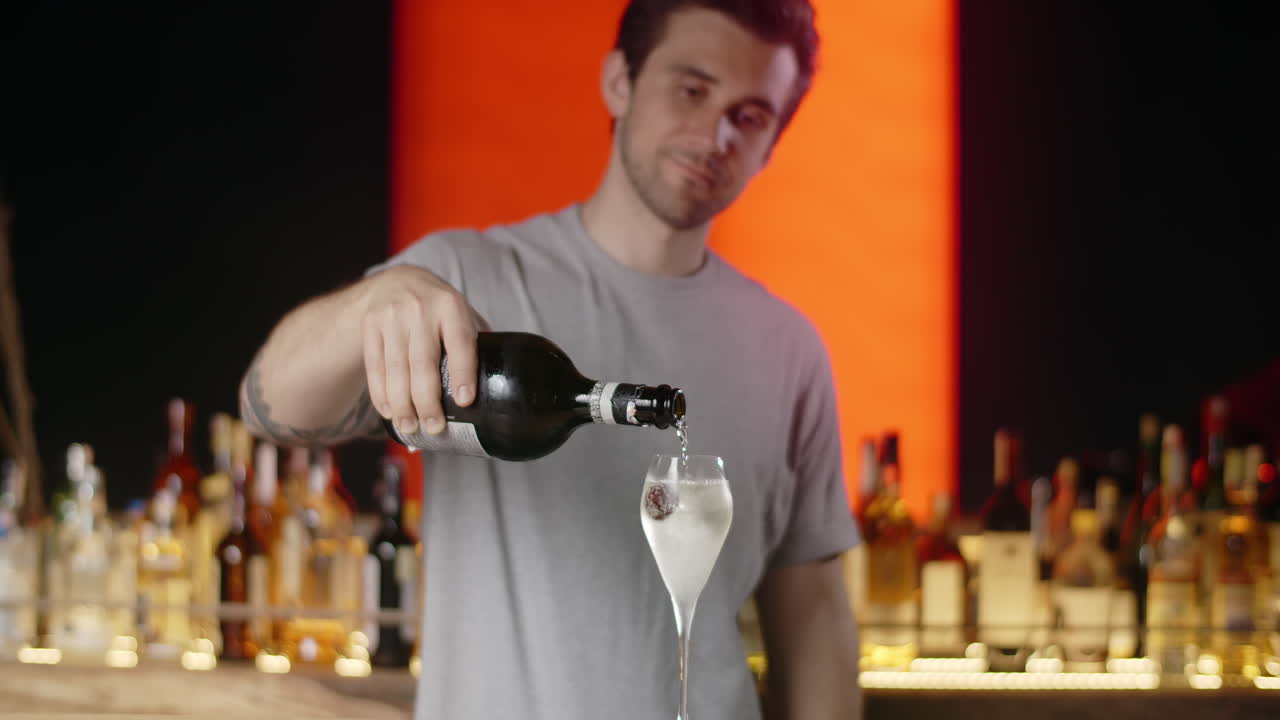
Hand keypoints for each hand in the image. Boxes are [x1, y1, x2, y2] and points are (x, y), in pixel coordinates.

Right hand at [360, 265, 487, 435]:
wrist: (396, 281)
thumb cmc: (437, 306)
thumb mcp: (459, 311)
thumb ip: (475, 340)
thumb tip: (497, 382)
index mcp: (451, 306)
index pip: (459, 343)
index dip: (463, 373)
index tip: (464, 401)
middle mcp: (420, 309)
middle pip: (423, 363)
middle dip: (427, 401)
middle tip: (434, 427)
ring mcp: (392, 317)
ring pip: (395, 369)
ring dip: (402, 404)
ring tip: (410, 427)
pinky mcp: (371, 327)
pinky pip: (375, 367)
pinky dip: (381, 394)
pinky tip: (389, 412)